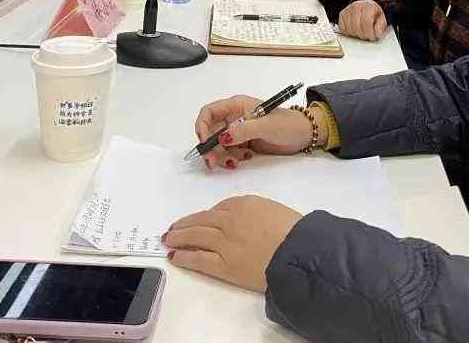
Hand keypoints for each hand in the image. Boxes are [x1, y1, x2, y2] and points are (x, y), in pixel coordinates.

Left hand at [164, 196, 301, 292]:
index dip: (207, 215)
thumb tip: (244, 220)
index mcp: (244, 204)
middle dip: (186, 223)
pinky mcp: (223, 264)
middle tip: (174, 227)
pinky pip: (198, 258)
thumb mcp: (274, 210)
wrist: (299, 253)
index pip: (220, 208)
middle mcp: (229, 220)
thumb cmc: (295, 232)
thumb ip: (255, 212)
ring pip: (195, 235)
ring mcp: (224, 242)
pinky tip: (175, 255)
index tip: (200, 219)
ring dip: (179, 236)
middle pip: (201, 220)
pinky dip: (184, 256)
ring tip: (168, 238)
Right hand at [194, 95, 317, 170]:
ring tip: (237, 161)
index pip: (209, 112)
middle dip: (211, 148)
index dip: (202, 126)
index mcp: (236, 106)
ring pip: (219, 145)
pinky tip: (246, 158)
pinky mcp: (244, 143)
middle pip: (210, 132)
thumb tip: (222, 136)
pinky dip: (232, 158)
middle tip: (214, 163)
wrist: (304, 135)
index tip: (204, 142)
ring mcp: (239, 131)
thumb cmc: (288, 124)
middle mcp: (234, 117)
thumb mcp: (266, 125)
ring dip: (223, 155)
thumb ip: (244, 130)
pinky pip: (229, 152)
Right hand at [337, 0, 388, 40]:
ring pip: (349, 29)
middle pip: (357, 27)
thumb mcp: (381, 19)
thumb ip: (380, 27)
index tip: (372, 37)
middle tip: (367, 36)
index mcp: (368, 6)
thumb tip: (376, 34)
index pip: (366, 22)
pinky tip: (355, 30)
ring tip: (362, 32)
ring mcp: (347, 10)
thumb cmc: (373, 14)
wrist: (365, 7)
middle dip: (363, 35)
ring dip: (356, 34)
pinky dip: (349, 33)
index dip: (369, 33)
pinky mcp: (341, 15)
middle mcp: (356, 6)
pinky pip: (343, 29)